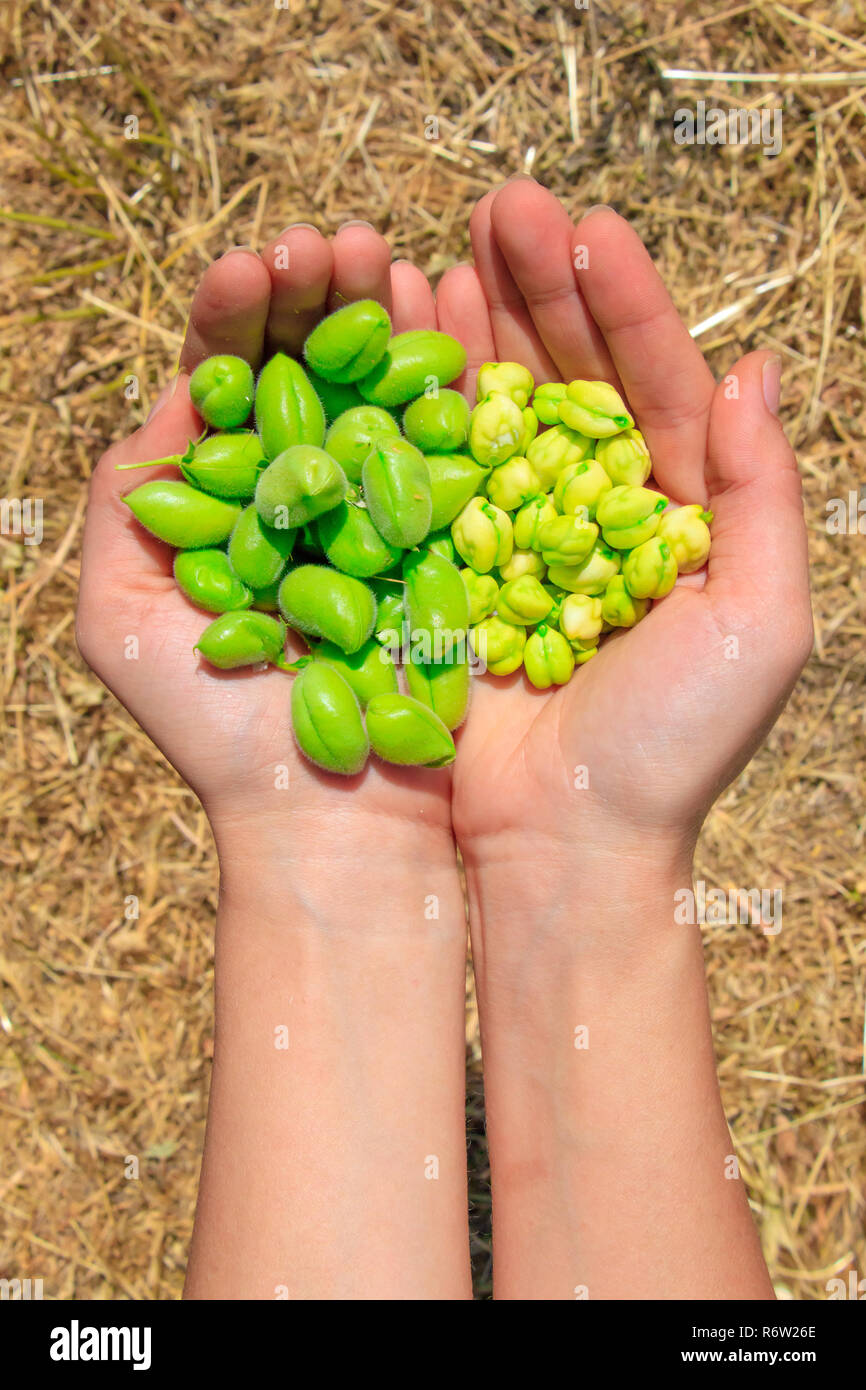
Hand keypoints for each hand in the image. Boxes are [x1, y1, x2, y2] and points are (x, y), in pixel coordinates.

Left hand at [77, 225, 452, 837]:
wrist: (337, 826)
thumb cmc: (222, 739)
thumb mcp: (125, 622)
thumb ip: (127, 506)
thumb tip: (164, 404)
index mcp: (229, 504)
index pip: (227, 386)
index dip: (236, 320)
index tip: (247, 268)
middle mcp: (308, 495)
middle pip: (307, 372)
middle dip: (311, 299)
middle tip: (326, 241)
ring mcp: (384, 511)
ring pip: (380, 392)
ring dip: (377, 317)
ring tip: (380, 254)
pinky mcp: (454, 538)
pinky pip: (450, 445)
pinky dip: (446, 379)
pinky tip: (444, 312)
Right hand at [436, 180, 811, 870]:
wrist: (566, 844)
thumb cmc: (675, 750)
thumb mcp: (760, 623)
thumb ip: (765, 496)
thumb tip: (756, 369)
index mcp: (678, 510)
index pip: (659, 382)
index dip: (628, 303)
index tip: (592, 225)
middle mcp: (594, 508)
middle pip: (569, 375)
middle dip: (540, 287)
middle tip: (502, 206)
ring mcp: (513, 532)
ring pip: (492, 407)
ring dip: (468, 325)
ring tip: (438, 246)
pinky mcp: (445, 566)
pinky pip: (428, 470)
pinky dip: (410, 403)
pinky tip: (394, 340)